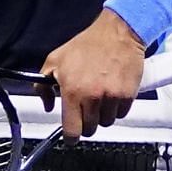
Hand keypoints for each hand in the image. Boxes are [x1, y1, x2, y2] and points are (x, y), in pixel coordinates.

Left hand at [39, 11, 146, 138]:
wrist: (117, 33)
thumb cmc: (87, 45)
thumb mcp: (56, 60)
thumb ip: (43, 85)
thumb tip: (47, 105)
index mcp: (72, 91)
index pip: (72, 129)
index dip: (71, 137)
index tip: (71, 136)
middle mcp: (92, 97)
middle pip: (90, 129)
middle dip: (86, 122)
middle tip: (85, 107)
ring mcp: (112, 97)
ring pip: (106, 122)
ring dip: (102, 114)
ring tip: (100, 95)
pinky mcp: (128, 95)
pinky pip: (121, 114)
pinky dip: (116, 107)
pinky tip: (112, 92)